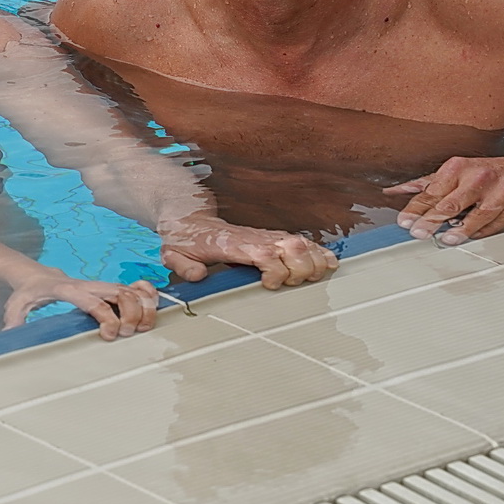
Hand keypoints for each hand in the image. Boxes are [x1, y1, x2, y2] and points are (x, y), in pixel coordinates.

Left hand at [2, 271, 157, 339]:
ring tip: (142, 328)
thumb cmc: (29, 292)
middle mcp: (89, 285)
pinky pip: (136, 287)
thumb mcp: (17, 304)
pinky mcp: (109, 288)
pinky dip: (148, 295)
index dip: (106, 317)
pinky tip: (150, 309)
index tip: (110, 335)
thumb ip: (14, 318)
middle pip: (121, 293)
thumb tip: (11, 333)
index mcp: (69, 290)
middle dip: (131, 314)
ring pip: (133, 290)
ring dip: (144, 308)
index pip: (94, 301)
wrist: (37, 276)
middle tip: (127, 334)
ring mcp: (102, 285)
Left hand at [160, 216, 336, 288]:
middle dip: (301, 269)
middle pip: (291, 248)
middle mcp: (253, 238)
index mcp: (232, 244)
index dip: (275, 269)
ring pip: (300, 243)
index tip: (270, 284)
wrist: (190, 218)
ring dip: (314, 262)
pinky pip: (303, 242)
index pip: (263, 253)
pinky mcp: (273, 238)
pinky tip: (329, 264)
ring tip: (315, 277)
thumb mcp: (174, 255)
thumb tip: (199, 276)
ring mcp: (266, 236)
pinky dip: (319, 253)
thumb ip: (184, 266)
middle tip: (293, 284)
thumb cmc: (185, 240)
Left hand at [385, 150, 503, 245]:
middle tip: (417, 232)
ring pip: (477, 213)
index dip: (416, 207)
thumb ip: (428, 182)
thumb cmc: (496, 170)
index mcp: (460, 167)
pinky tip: (473, 237)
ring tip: (445, 240)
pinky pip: (499, 221)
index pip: (432, 190)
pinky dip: (485, 231)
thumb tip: (397, 191)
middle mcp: (479, 176)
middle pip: (450, 202)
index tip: (403, 221)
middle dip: (431, 219)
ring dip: (460, 229)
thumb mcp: (460, 170)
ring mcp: (502, 189)